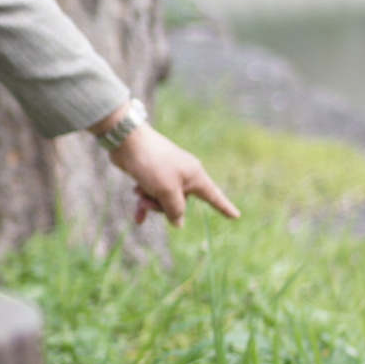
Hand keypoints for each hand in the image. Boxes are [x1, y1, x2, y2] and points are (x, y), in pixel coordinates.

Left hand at [107, 123, 238, 227]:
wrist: (128, 141)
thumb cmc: (152, 164)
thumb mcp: (166, 191)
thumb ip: (175, 209)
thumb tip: (178, 222)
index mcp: (194, 176)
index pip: (213, 196)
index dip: (224, 207)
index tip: (236, 216)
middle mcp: (184, 175)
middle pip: (180, 204)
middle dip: (162, 207)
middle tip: (146, 201)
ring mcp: (168, 174)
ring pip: (163, 200)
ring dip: (150, 203)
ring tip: (138, 195)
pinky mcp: (153, 175)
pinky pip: (152, 194)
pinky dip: (145, 202)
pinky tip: (137, 213)